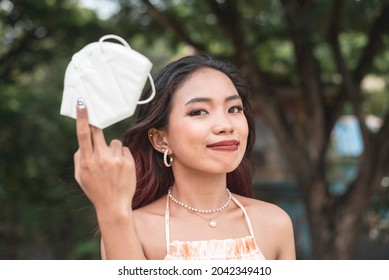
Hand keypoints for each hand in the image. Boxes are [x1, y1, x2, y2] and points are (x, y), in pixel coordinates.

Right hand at [74, 99, 135, 214]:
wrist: (114, 205)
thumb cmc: (95, 190)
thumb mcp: (80, 176)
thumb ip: (79, 157)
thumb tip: (83, 143)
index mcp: (87, 160)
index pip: (83, 134)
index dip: (82, 117)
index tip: (82, 103)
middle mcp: (101, 158)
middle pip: (99, 132)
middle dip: (97, 129)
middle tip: (97, 127)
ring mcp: (116, 160)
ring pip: (115, 142)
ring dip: (112, 149)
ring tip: (112, 165)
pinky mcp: (128, 162)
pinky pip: (124, 150)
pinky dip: (122, 156)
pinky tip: (120, 168)